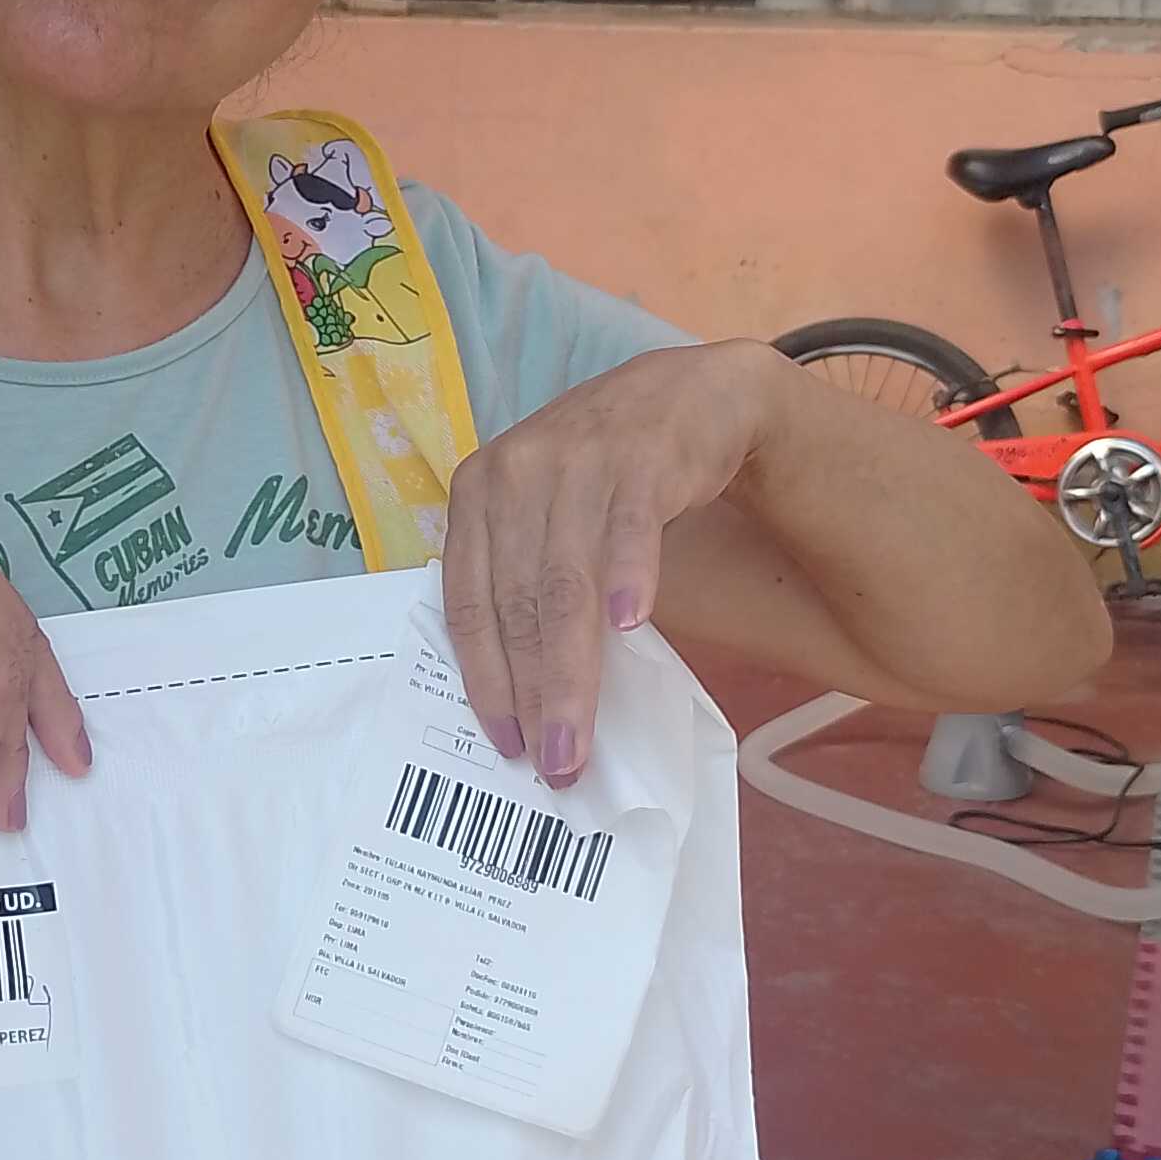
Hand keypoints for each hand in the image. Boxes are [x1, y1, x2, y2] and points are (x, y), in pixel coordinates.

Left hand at [440, 345, 776, 782]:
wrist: (693, 396)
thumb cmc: (606, 475)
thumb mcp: (545, 516)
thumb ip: (524, 582)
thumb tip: (519, 698)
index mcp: (477, 494)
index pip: (467, 600)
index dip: (484, 678)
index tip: (504, 745)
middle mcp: (514, 473)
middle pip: (517, 603)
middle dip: (533, 693)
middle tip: (553, 763)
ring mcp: (574, 461)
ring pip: (565, 582)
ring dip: (572, 669)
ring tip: (581, 734)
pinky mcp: (639, 456)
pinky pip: (628, 527)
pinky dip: (627, 577)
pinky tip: (631, 627)